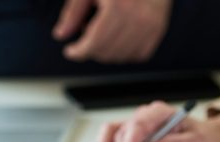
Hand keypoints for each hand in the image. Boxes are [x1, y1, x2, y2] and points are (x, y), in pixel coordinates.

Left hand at [53, 0, 171, 62]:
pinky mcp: (158, 30)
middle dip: (91, 49)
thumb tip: (61, 35)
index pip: (93, 43)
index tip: (71, 51)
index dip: (78, 52)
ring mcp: (150, 26)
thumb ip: (73, 12)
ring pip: (120, 57)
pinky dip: (125, 51)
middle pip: (105, 52)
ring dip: (107, 50)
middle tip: (88, 33)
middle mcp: (136, 18)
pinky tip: (119, 35)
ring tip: (104, 30)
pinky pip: (137, 55)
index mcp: (117, 6)